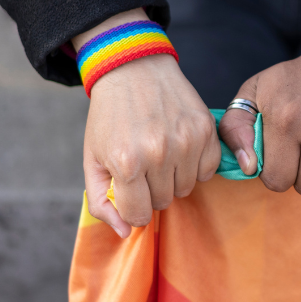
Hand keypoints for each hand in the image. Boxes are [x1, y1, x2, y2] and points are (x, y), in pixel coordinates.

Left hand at [75, 9, 220, 236]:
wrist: (133, 69)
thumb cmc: (109, 117)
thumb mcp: (92, 158)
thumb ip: (101, 201)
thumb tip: (125, 232)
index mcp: (127, 163)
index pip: (139, 216)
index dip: (133, 207)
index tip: (130, 190)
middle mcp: (159, 154)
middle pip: (164, 202)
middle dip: (152, 190)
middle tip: (144, 165)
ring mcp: (186, 141)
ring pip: (187, 188)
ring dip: (173, 178)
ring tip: (161, 153)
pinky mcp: (205, 130)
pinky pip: (208, 170)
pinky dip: (195, 165)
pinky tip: (180, 147)